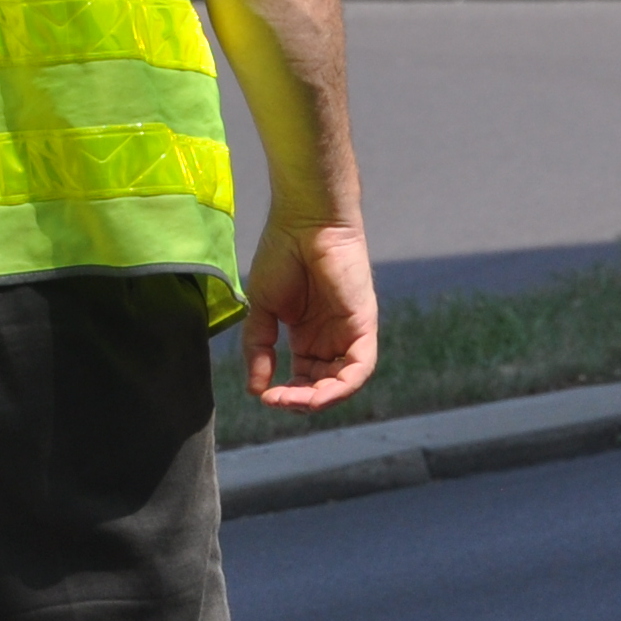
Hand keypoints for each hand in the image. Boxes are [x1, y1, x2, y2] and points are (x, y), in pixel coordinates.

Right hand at [243, 219, 376, 410]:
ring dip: (320, 399)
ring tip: (292, 400)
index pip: (304, 377)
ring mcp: (350, 330)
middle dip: (300, 399)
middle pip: (324, 384)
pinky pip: (361, 367)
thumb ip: (259, 348)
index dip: (287, 393)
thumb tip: (256, 390)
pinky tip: (317, 395)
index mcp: (310, 334)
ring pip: (344, 382)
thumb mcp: (262, 308)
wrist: (304, 220)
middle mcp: (332, 336)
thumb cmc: (282, 253)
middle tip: (276, 401)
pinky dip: (341, 387)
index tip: (263, 397)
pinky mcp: (364, 323)